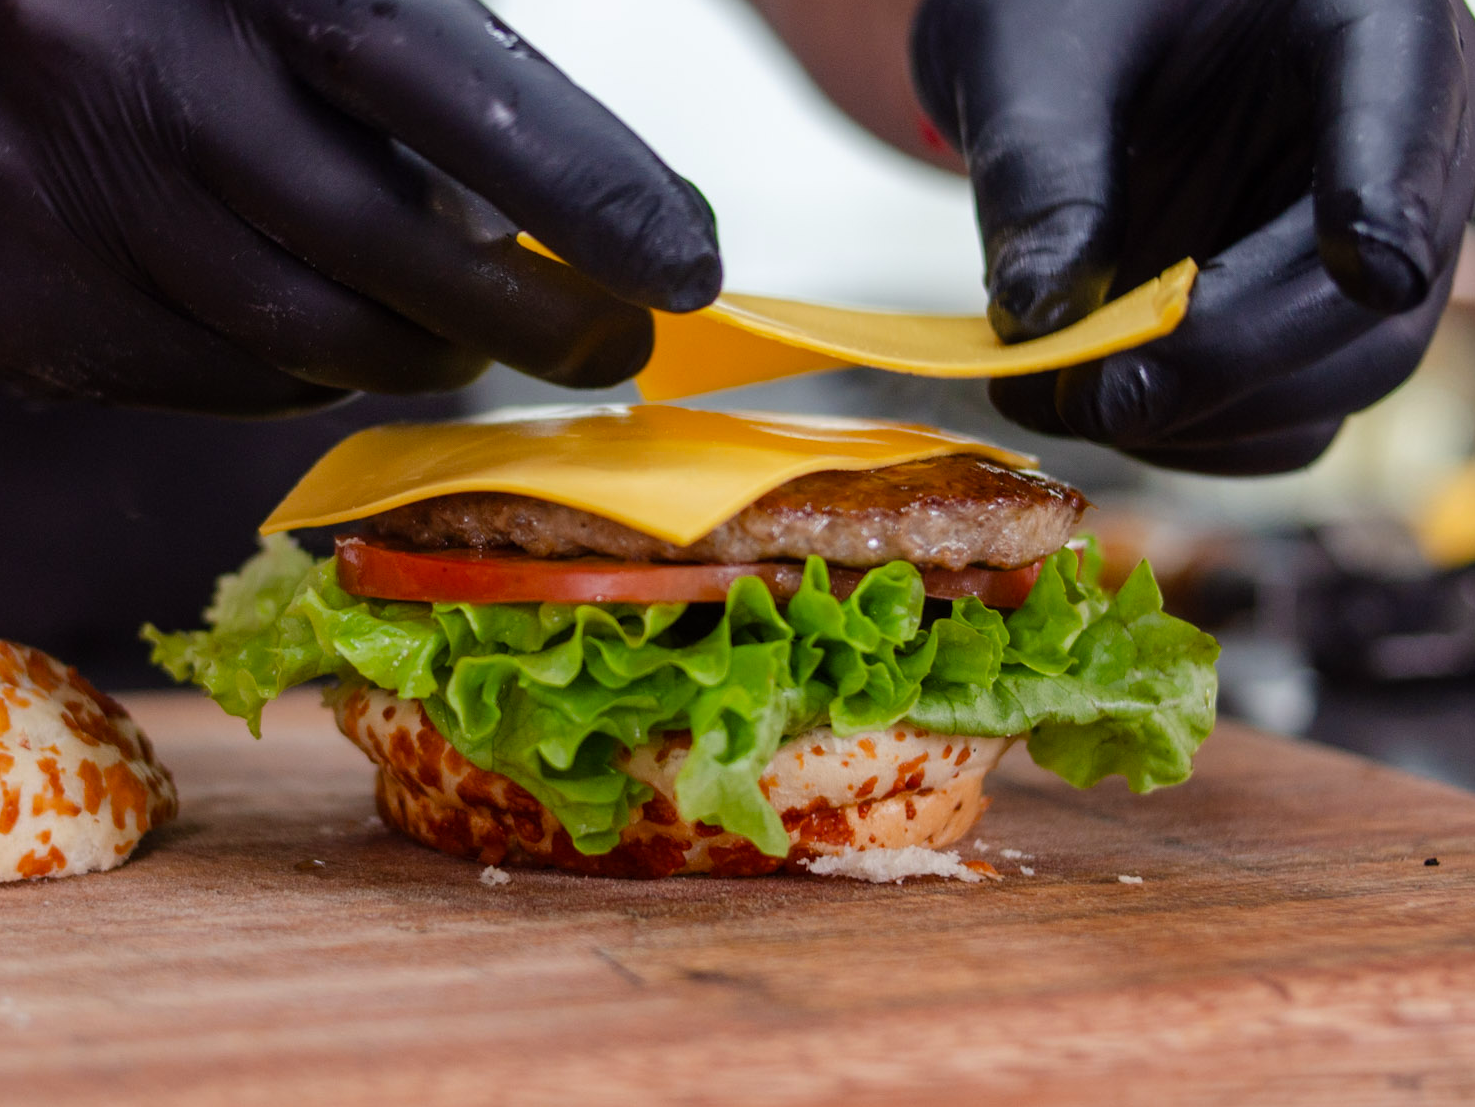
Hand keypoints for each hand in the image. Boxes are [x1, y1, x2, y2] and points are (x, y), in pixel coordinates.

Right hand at [0, 0, 719, 414]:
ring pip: (321, 344)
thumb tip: (633, 208)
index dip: (590, 193)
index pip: (463, 99)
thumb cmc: (190, 10)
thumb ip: (447, 68)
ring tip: (470, 327)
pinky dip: (318, 373)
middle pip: (396, 255)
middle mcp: (152, 76)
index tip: (685, 263)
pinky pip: (238, 384)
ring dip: (429, 352)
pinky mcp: (42, 306)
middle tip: (613, 341)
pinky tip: (332, 320)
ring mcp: (78, 196)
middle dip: (537, 318)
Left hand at [912, 0, 1474, 473]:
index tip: (1368, 266)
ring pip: (1340, 379)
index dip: (1389, 190)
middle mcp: (1397, 146)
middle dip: (1224, 361)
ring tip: (1055, 397)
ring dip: (1198, 420)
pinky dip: (1191, 438)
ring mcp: (1362, 252)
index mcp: (1361, 17)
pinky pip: (1286, 422)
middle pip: (1372, 296)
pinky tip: (1094, 405)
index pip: (1405, 106)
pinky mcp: (1308, 329)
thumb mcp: (1027, 61)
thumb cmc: (1056, 15)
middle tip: (1085, 395)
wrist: (1060, 52)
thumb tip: (1042, 320)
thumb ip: (1041, 174)